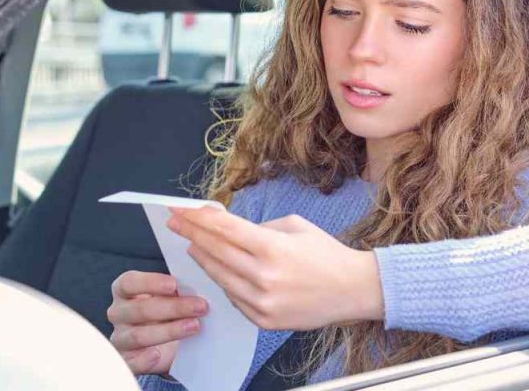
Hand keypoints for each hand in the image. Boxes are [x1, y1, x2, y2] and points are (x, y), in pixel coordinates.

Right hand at [107, 270, 208, 374]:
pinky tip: (157, 355)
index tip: (174, 284)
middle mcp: (118, 313)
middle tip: (200, 306)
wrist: (168, 343)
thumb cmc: (168, 311)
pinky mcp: (127, 361)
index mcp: (124, 291)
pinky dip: (143, 360)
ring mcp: (121, 338)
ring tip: (194, 327)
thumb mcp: (172, 296)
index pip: (128, 283)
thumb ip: (178, 289)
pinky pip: (131, 363)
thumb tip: (197, 283)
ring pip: (138, 336)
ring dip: (168, 331)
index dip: (150, 282)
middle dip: (172, 308)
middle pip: (139, 309)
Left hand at [167, 207, 383, 330]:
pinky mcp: (264, 320)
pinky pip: (233, 298)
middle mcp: (263, 276)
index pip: (223, 229)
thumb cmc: (326, 253)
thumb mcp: (294, 226)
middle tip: (175, 222)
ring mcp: (262, 302)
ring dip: (203, 258)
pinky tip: (220, 270)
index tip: (178, 209)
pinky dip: (224, 282)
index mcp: (272, 247)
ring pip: (219, 277)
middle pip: (215, 251)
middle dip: (191, 234)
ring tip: (192, 245)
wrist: (353, 290)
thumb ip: (259, 227)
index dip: (197, 218)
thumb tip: (228, 228)